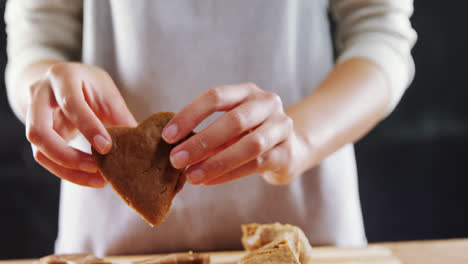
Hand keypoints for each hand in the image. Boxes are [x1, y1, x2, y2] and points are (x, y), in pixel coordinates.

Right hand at [25, 62, 136, 187]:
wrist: (60, 82)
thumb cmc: (89, 85)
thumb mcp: (107, 92)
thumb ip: (120, 115)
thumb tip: (138, 145)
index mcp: (63, 76)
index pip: (71, 103)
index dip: (88, 127)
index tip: (107, 148)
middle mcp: (40, 95)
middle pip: (40, 131)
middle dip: (69, 156)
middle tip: (98, 168)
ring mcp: (32, 116)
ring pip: (40, 150)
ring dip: (68, 169)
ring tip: (98, 179)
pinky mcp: (36, 134)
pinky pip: (45, 159)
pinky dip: (67, 172)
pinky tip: (89, 177)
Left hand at [162, 83, 311, 185]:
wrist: (290, 149)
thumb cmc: (249, 134)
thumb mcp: (230, 126)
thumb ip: (208, 133)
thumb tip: (175, 148)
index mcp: (247, 92)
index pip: (216, 96)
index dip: (189, 115)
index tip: (167, 136)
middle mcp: (267, 104)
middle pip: (235, 120)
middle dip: (202, 141)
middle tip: (176, 159)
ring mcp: (281, 127)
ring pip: (249, 145)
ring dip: (216, 162)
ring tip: (191, 176)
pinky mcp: (286, 152)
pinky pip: (256, 164)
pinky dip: (229, 174)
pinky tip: (209, 181)